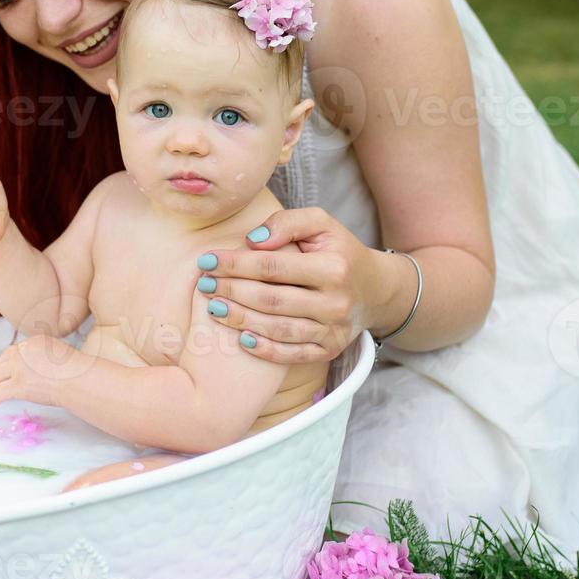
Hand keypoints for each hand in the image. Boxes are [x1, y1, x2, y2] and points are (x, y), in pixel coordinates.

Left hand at [0, 335, 94, 405]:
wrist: (77, 379)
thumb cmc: (75, 369)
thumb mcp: (58, 352)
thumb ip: (42, 354)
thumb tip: (35, 366)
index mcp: (33, 342)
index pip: (16, 350)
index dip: (12, 360)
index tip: (12, 368)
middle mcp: (22, 353)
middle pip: (3, 360)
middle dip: (1, 370)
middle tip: (1, 378)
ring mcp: (19, 370)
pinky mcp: (18, 387)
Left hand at [193, 207, 381, 363]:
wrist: (374, 289)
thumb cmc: (338, 251)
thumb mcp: (321, 224)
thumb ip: (287, 223)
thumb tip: (253, 241)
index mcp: (333, 268)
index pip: (272, 267)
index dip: (235, 264)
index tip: (207, 261)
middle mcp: (335, 302)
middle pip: (271, 300)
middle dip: (231, 291)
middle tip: (203, 285)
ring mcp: (332, 330)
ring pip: (277, 329)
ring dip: (240, 319)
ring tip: (213, 307)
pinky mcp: (328, 350)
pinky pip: (291, 355)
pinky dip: (264, 349)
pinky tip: (241, 337)